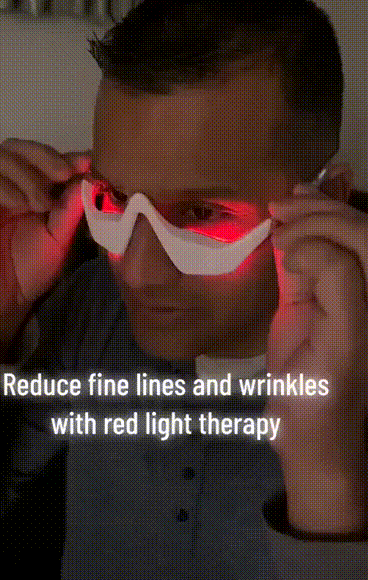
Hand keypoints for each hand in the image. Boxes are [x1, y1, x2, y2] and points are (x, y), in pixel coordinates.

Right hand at [0, 139, 90, 358]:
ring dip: (24, 173)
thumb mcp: (57, 239)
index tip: (88, 162)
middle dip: (44, 156)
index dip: (65, 155)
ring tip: (41, 202)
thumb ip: (71, 210)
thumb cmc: (27, 273)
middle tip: (64, 173)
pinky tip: (20, 204)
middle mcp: (3, 184)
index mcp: (28, 188)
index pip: (42, 157)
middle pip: (17, 147)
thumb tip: (90, 178)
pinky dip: (1, 186)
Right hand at [263, 182, 367, 532]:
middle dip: (319, 212)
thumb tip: (300, 246)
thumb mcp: (342, 340)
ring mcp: (339, 293)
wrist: (309, 437)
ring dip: (312, 212)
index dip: (327, 229)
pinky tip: (283, 219)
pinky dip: (298, 235)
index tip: (285, 247)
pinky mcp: (314, 300)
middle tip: (280, 208)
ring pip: (336, 236)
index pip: (364, 241)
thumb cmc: (326, 395)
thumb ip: (336, 283)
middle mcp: (364, 289)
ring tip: (283, 201)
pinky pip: (311, 258)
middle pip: (353, 231)